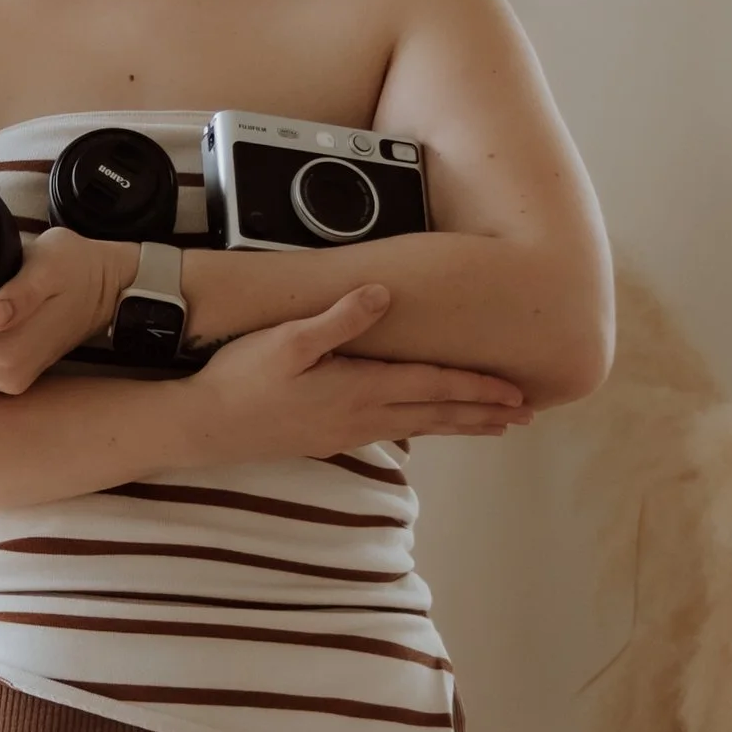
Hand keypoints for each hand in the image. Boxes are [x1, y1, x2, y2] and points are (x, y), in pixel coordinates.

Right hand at [185, 281, 532, 459]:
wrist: (205, 426)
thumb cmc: (242, 379)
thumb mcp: (288, 340)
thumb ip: (339, 318)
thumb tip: (385, 293)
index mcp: (360, 390)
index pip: (434, 388)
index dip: (478, 389)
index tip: (516, 394)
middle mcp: (362, 417)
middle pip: (437, 414)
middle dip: (483, 413)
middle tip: (527, 417)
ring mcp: (346, 432)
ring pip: (419, 428)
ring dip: (459, 425)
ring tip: (493, 428)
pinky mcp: (329, 438)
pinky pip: (393, 432)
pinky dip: (423, 429)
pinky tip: (426, 429)